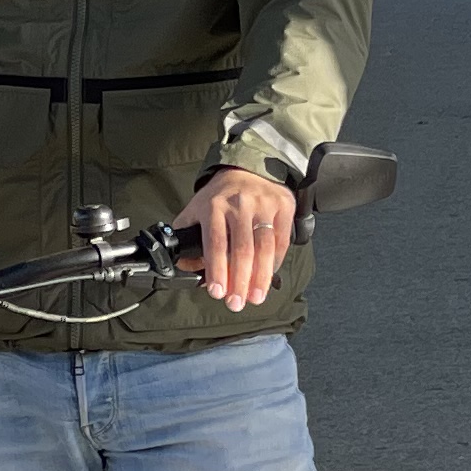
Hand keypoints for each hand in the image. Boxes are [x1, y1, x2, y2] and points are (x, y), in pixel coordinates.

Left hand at [179, 164, 299, 311]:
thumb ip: (187, 236)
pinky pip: (281, 240)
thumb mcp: (197, 209)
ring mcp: (263, 205)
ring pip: (264, 247)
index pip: (215, 243)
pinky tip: (269, 276)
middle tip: (237, 303)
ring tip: (255, 297)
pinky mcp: (283, 206)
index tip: (217, 292)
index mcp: (213, 206)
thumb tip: (187, 266)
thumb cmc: (221, 195)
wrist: (249, 167)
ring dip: (261, 276)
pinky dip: (276, 261)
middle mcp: (239, 205)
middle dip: (239, 280)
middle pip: (242, 249)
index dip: (217, 270)